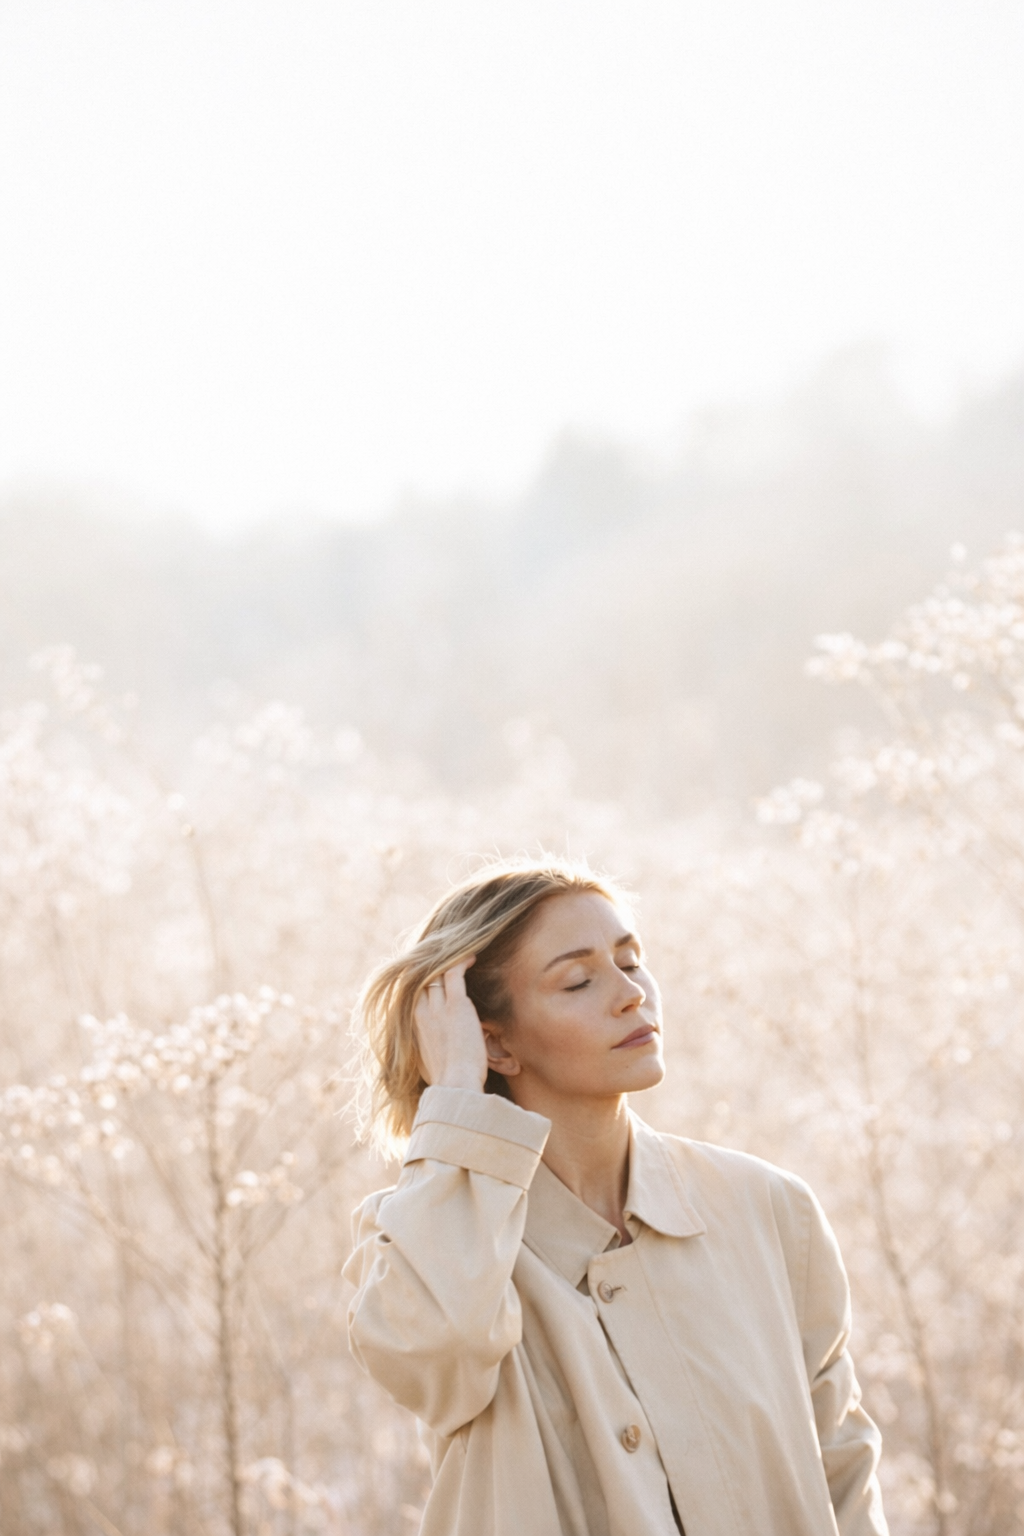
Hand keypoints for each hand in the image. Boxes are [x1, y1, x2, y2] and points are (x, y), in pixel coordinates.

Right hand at [413, 958, 487, 1091]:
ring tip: (460, 952)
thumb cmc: (446, 1080)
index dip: (421, 980)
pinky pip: (454, 973)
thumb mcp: (426, 1062)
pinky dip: (462, 962)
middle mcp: (421, 1013)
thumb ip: (426, 1048)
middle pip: (421, 979)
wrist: (455, 1085)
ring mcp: (437, 1008)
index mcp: (413, 1026)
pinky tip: (471, 957)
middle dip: (431, 966)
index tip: (430, 973)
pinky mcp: (456, 1005)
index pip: (412, 992)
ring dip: (447, 960)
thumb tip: (431, 1049)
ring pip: (436, 973)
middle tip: (445, 956)